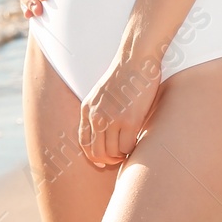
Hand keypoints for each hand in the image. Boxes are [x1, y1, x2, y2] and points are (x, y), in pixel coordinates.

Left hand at [79, 50, 163, 166]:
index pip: (84, 142)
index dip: (93, 156)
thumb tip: (102, 135)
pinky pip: (127, 147)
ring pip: (112, 152)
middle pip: (96, 152)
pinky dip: (132, 150)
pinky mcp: (129, 121)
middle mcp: (96, 116)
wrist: (135, 60)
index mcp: (87, 109)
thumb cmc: (124, 76)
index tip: (102, 161)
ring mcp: (112, 119)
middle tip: (120, 157)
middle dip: (108, 160)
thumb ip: (98, 111)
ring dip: (121, 156)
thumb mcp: (101, 93)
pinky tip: (137, 142)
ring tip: (129, 150)